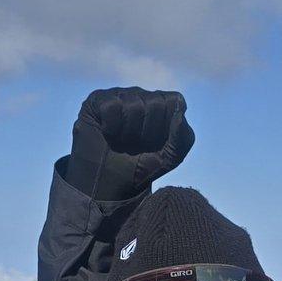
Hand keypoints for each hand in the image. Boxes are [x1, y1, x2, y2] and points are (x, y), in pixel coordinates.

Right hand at [64, 87, 193, 202]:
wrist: (110, 185)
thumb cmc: (141, 169)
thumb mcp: (170, 158)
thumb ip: (183, 137)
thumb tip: (180, 113)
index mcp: (162, 104)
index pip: (175, 102)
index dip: (166, 128)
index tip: (156, 144)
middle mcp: (142, 95)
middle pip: (156, 104)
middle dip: (148, 134)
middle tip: (137, 147)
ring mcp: (119, 95)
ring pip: (134, 106)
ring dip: (128, 135)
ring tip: (122, 144)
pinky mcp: (98, 100)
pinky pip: (112, 107)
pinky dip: (111, 128)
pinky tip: (108, 135)